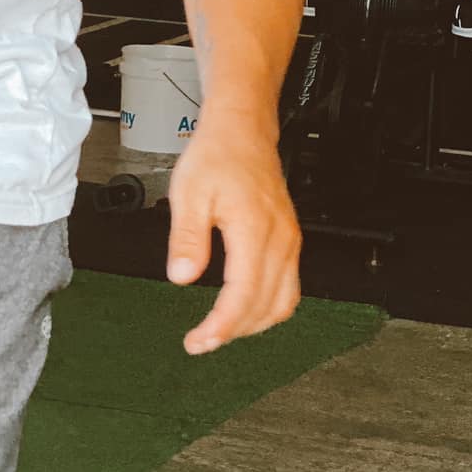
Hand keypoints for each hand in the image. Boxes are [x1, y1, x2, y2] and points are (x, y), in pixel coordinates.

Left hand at [165, 115, 300, 354]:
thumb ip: (187, 238)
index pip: (243, 294)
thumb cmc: (217, 155)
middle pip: (265, 305)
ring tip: (220, 330)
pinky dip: (268, 307)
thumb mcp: (189, 193)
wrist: (243, 131)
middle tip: (201, 341)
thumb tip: (182, 277)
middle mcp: (280, 240)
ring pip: (283, 301)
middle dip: (234, 331)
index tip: (199, 341)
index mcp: (255, 230)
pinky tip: (244, 309)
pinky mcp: (289, 239)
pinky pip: (289, 286)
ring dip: (254, 323)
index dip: (221, 325)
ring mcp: (289, 241)